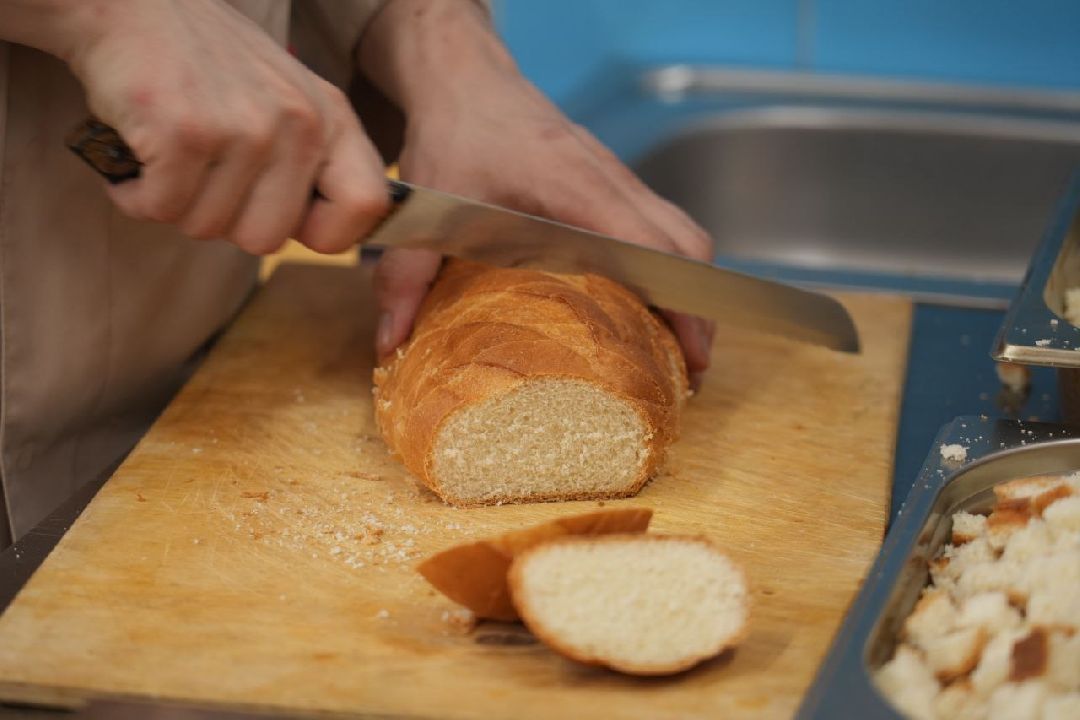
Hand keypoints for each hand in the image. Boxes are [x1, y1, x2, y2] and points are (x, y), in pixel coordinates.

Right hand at [62, 0, 388, 253]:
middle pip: (267, 238)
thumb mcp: (286, 99)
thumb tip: (329, 234)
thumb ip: (313, 160)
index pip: (366, 206)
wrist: (132, 2)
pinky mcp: (185, 132)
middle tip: (204, 179)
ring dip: (176, 204)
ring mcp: (245, 127)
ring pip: (209, 228)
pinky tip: (139, 158)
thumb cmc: (207, 62)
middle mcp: (299, 121)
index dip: (326, 232)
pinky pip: (161, 208)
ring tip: (170, 156)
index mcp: (332, 117)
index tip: (288, 221)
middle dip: (225, 222)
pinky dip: (136, 196)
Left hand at [361, 0, 713, 385]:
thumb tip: (391, 343)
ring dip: (690, 289)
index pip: (651, 245)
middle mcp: (608, 178)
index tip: (691, 351)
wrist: (464, 78)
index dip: (681, 300)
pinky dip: (670, 268)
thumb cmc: (454, 131)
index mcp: (573, 184)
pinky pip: (660, 227)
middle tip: (689, 368)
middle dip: (700, 307)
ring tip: (677, 347)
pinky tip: (648, 305)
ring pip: (681, 234)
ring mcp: (616, 178)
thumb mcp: (426, 204)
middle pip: (687, 244)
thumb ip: (405, 274)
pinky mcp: (610, 183)